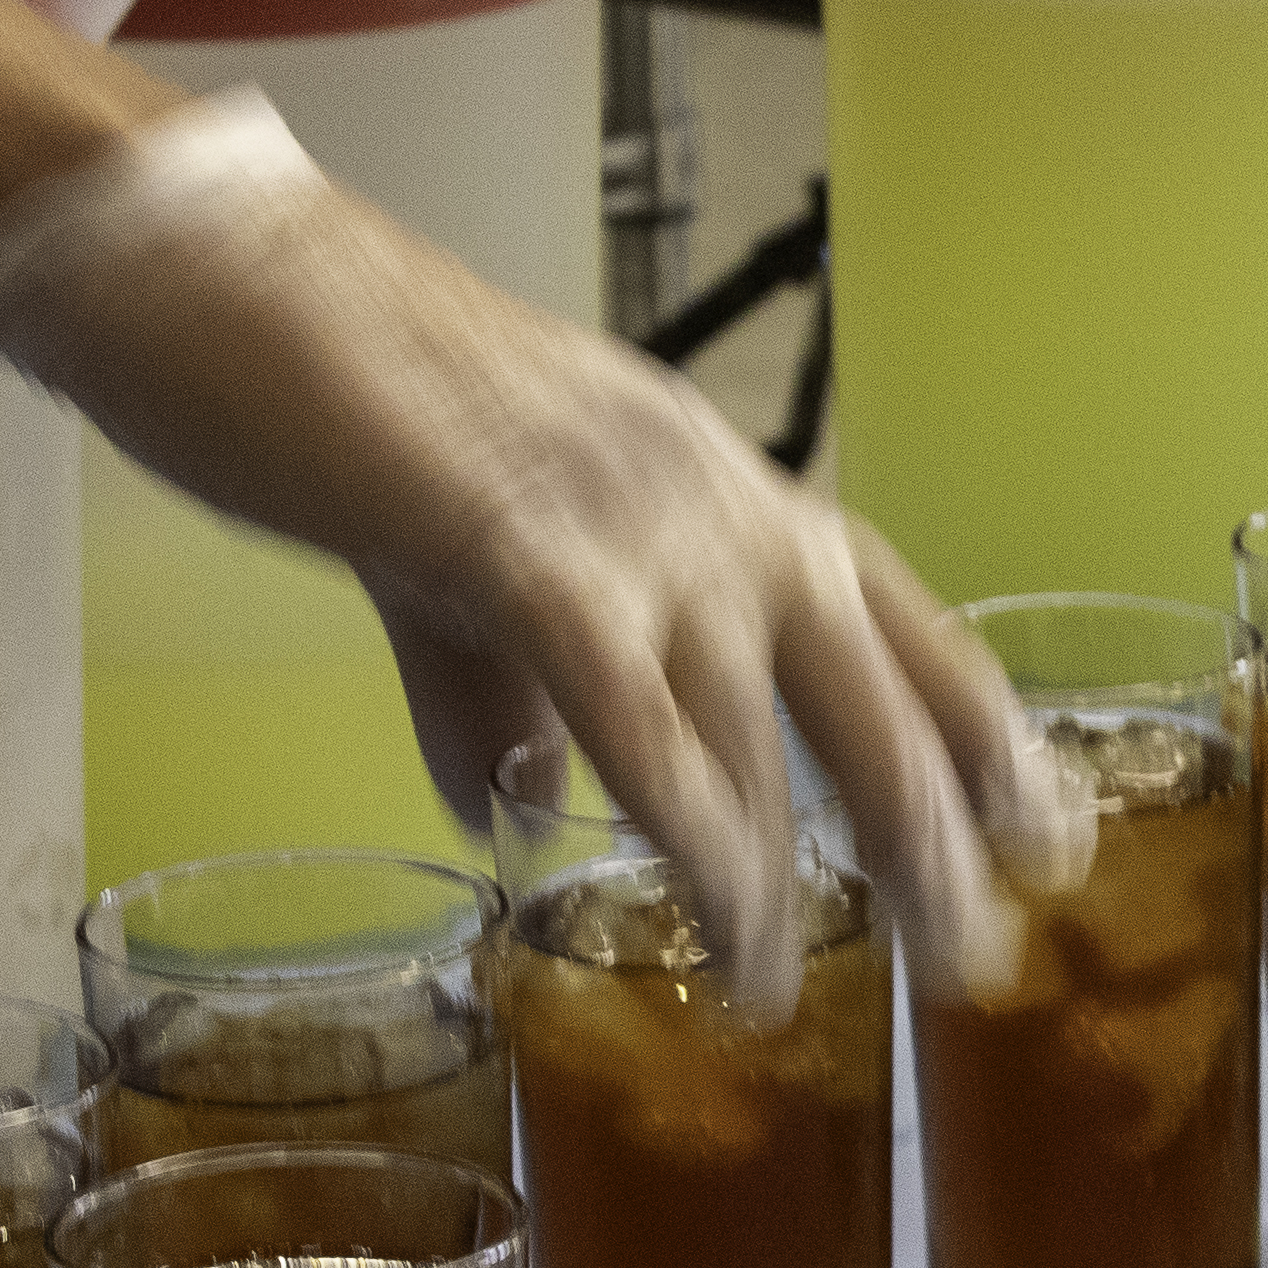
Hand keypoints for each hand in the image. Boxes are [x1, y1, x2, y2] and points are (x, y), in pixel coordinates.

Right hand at [0, 102, 1083, 1017]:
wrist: (215, 271)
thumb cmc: (330, 393)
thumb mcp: (455, 550)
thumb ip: (504, 690)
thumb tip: (526, 818)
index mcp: (717, 485)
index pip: (907, 625)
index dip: (986, 741)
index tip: (1051, 836)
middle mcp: (712, 500)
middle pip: (877, 695)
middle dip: (934, 840)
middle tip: (974, 966)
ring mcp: (630, 525)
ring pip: (754, 733)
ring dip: (775, 881)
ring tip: (771, 996)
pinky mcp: (525, 554)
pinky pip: (637, 720)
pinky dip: (683, 825)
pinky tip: (709, 910)